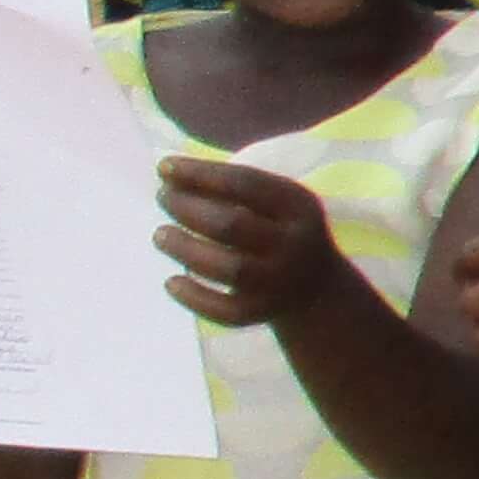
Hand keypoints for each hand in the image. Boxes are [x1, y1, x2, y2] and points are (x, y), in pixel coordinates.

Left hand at [155, 153, 347, 326]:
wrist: (318, 289)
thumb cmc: (283, 233)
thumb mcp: (279, 204)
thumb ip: (237, 190)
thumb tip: (173, 176)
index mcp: (298, 207)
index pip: (246, 184)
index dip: (201, 174)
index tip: (164, 167)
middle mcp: (293, 244)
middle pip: (232, 225)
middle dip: (188, 209)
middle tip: (163, 199)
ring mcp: (279, 281)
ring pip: (228, 268)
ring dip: (185, 249)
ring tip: (161, 235)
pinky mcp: (262, 311)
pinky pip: (225, 310)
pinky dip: (194, 297)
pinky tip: (171, 282)